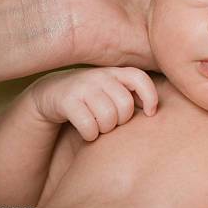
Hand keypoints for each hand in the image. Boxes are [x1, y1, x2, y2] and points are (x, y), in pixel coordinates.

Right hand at [27, 67, 157, 140]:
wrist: (52, 94)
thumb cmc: (93, 97)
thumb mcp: (113, 91)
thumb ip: (134, 95)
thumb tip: (155, 110)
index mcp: (116, 73)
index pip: (140, 78)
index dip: (150, 96)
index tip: (151, 113)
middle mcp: (101, 76)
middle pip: (125, 106)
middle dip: (122, 120)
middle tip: (113, 122)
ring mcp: (83, 86)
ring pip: (108, 117)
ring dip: (105, 129)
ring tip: (100, 127)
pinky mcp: (67, 100)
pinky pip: (89, 125)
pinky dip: (90, 134)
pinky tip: (87, 132)